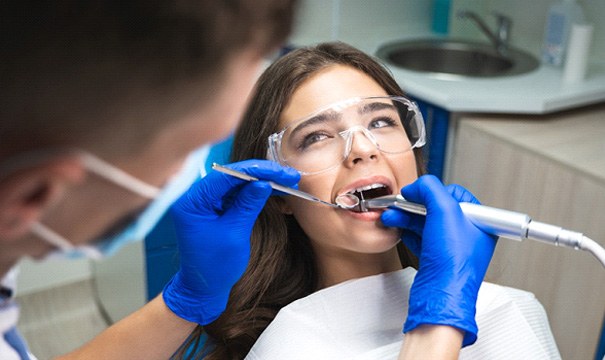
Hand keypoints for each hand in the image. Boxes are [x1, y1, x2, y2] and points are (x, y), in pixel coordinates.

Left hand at [162, 160, 299, 324]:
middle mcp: (195, 197)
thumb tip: (264, 182)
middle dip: (261, 174)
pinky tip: (273, 189)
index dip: (255, 171)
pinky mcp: (214, 207)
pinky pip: (236, 193)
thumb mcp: (235, 233)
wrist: (203, 287)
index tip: (278, 171)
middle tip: (287, 175)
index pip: (225, 176)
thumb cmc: (214, 266)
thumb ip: (248, 205)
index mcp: (192, 201)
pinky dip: (254, 191)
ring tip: (286, 181)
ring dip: (261, 181)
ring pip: (236, 182)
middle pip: (231, 175)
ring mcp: (205, 201)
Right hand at [381, 175, 496, 345]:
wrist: (441, 296)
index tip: (415, 193)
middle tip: (399, 205)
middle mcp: (468, 233)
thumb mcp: (444, 211)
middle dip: (413, 206)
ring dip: (406, 217)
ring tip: (392, 217)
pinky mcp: (437, 259)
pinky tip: (399, 230)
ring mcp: (452, 247)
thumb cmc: (453, 262)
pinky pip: (421, 238)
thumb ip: (431, 189)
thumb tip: (418, 185)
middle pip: (436, 208)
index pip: (454, 194)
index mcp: (479, 221)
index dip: (432, 192)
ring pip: (426, 223)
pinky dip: (408, 232)